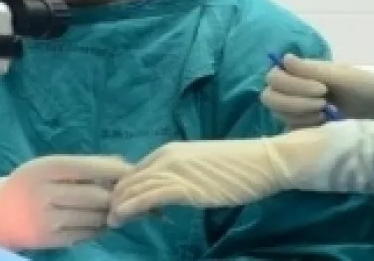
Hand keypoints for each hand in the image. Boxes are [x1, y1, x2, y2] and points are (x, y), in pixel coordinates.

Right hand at [0, 155, 130, 249]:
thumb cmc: (29, 185)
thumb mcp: (47, 166)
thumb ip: (82, 165)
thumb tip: (123, 164)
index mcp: (44, 168)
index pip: (89, 167)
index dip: (116, 170)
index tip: (132, 172)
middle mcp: (44, 193)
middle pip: (96, 195)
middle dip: (117, 195)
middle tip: (129, 194)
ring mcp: (47, 219)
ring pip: (95, 217)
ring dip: (111, 213)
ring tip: (117, 207)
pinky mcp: (50, 240)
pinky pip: (87, 234)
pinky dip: (100, 228)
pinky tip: (101, 221)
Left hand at [108, 121, 373, 224]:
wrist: (264, 162)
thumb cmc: (237, 168)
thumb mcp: (201, 169)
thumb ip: (181, 177)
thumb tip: (167, 195)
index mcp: (168, 151)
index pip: (133, 171)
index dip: (123, 190)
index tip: (121, 209)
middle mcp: (166, 156)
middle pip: (127, 178)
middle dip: (115, 198)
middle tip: (110, 219)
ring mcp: (174, 170)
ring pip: (132, 188)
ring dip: (118, 206)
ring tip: (111, 222)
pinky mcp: (184, 186)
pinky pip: (147, 197)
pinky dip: (131, 208)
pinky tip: (122, 219)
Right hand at [262, 55, 373, 126]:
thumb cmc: (367, 87)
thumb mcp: (341, 76)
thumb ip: (311, 69)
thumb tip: (284, 58)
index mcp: (302, 72)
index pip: (275, 77)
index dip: (292, 84)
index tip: (322, 89)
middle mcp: (295, 90)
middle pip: (270, 96)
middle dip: (294, 101)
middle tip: (323, 103)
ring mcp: (298, 110)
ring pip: (278, 113)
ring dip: (300, 113)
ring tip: (326, 113)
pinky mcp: (304, 128)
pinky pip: (290, 128)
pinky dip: (304, 126)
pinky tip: (324, 124)